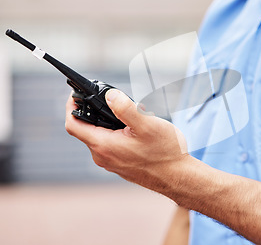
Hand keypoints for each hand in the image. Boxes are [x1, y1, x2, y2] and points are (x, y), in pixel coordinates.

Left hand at [65, 89, 187, 190]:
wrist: (179, 177)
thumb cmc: (165, 153)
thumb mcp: (147, 125)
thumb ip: (126, 108)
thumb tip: (110, 95)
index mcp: (103, 145)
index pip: (73, 125)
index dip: (70, 106)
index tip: (76, 93)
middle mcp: (102, 156)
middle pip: (87, 129)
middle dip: (97, 111)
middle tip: (114, 99)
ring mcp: (111, 162)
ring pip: (101, 136)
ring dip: (110, 122)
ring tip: (132, 115)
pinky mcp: (120, 165)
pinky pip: (111, 144)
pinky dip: (117, 133)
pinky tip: (137, 130)